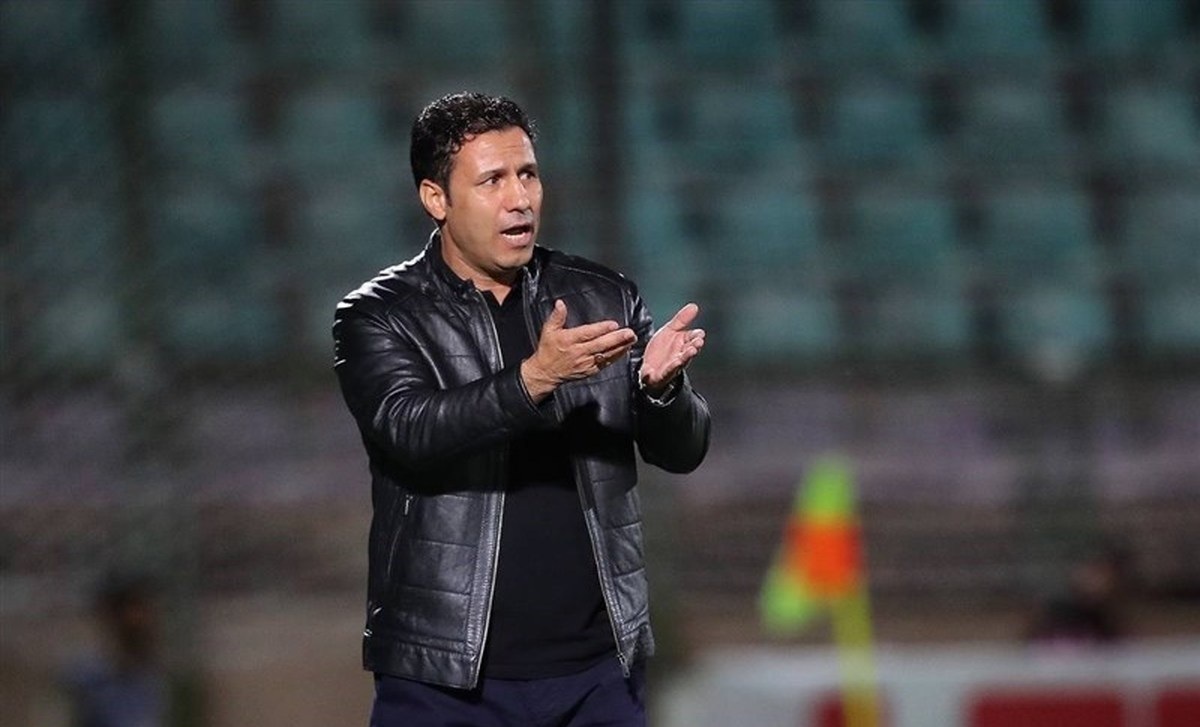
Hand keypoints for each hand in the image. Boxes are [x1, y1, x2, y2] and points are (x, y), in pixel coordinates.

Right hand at [521, 299, 636, 402]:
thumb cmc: (548, 350)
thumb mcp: (548, 330)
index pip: (588, 334)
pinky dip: (616, 357)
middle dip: (617, 339)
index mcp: (569, 340)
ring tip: (631, 340)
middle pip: (600, 345)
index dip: (601, 329)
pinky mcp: (590, 371)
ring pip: (606, 355)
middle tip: (630, 333)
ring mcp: (585, 363)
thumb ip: (557, 316)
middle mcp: (579, 352)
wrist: (546, 373)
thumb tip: (560, 303)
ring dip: (620, 347)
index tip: (614, 324)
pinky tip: (625, 350)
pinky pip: (605, 364)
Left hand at [639, 303, 704, 394]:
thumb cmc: (662, 350)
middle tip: (698, 342)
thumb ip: (681, 320)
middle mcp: (681, 355)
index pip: (693, 337)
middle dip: (695, 346)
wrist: (649, 367)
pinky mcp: (663, 375)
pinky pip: (668, 372)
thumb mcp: (670, 331)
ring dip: (687, 356)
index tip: (699, 333)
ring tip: (691, 351)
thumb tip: (694, 306)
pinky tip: (675, 363)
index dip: (696, 335)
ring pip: (682, 361)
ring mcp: (673, 366)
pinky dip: (672, 368)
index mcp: (683, 343)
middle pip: (690, 350)